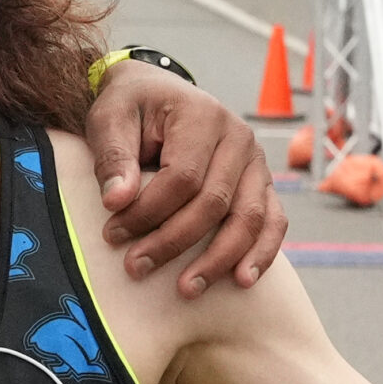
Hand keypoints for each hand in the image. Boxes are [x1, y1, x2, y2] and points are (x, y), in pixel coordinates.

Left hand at [84, 59, 285, 296]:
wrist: (156, 95)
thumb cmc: (131, 109)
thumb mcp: (109, 119)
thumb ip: (112, 156)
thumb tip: (116, 201)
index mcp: (203, 116)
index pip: (182, 177)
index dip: (147, 212)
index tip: (112, 234)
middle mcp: (239, 138)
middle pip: (214, 202)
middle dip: (173, 241)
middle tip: (135, 268)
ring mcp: (256, 162)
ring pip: (249, 218)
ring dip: (219, 258)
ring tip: (187, 289)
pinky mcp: (261, 183)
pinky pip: (273, 221)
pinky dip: (261, 253)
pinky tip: (241, 280)